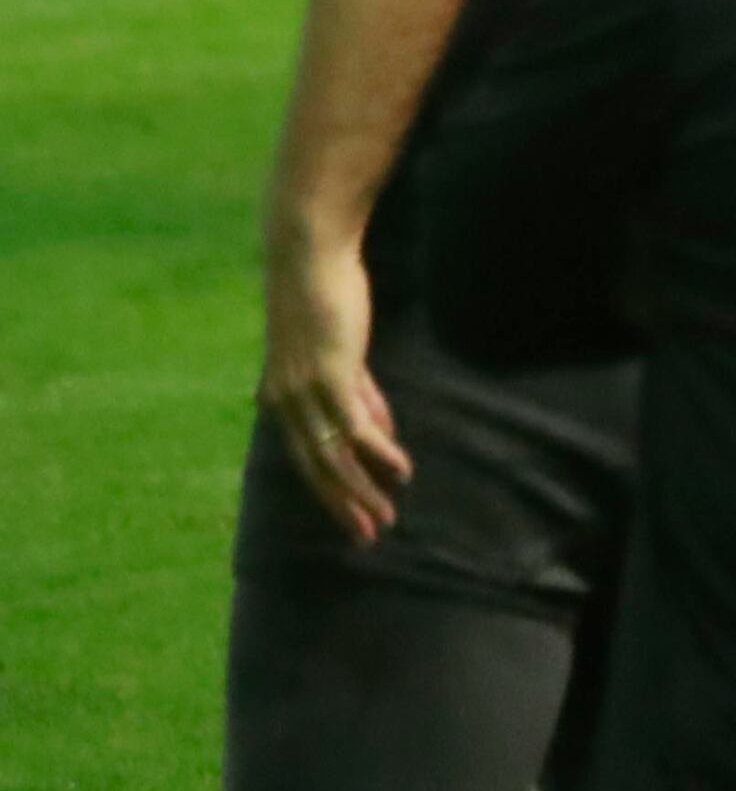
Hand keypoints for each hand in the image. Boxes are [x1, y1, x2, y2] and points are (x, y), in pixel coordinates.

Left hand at [261, 225, 408, 538]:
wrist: (308, 254)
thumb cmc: (323, 292)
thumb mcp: (339, 351)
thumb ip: (358, 392)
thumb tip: (376, 431)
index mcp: (279, 397)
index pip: (307, 455)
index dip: (331, 489)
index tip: (354, 515)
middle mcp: (285, 401)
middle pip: (314, 468)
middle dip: (341, 505)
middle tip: (366, 536)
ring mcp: (305, 392)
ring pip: (332, 457)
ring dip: (359, 491)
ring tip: (383, 518)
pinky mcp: (329, 376)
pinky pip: (355, 427)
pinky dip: (378, 453)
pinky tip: (401, 470)